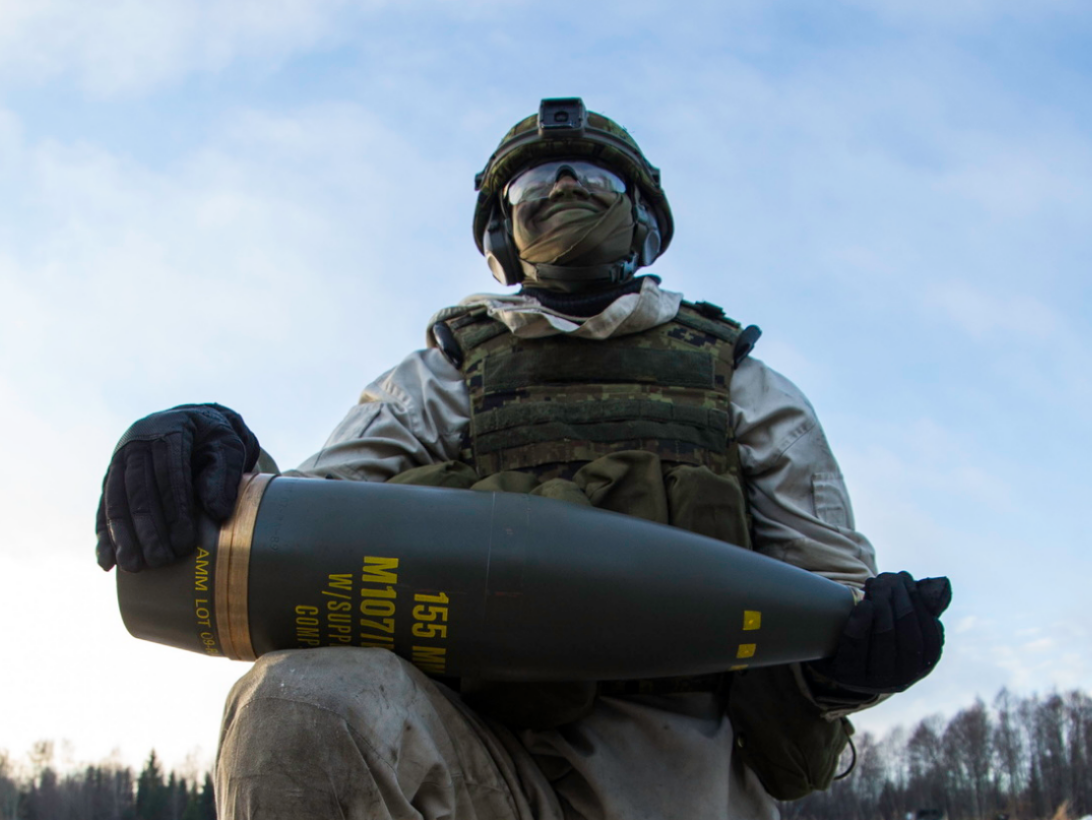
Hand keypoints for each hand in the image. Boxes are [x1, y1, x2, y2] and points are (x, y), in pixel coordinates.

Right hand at [95, 404, 259, 571]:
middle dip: (148, 529)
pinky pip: (104, 507)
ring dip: (122, 536)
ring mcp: (119, 458)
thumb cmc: (215, 439)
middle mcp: (137, 442)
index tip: (185, 543)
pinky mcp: (111, 475)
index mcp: (168, 430)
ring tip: (134, 566)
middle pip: (138, 490)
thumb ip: (225, 474)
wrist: (193, 422)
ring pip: (116, 500)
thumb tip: (216, 511)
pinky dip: (104, 535)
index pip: (169, 474)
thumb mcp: (229, 447)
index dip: (175, 510)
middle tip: (161, 561)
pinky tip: (106, 561)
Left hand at [807, 571, 951, 694]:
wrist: (840, 663)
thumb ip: (919, 612)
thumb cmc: (876, 637)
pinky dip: (861, 624)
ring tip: (874, 583)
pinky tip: (864, 604)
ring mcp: (875, 681)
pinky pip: (856, 649)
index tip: (905, 577)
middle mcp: (903, 679)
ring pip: (884, 640)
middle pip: (908, 637)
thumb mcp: (902, 629)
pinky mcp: (849, 676)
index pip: (929, 635)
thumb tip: (940, 584)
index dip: (918, 602)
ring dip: (881, 606)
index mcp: (923, 665)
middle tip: (886, 577)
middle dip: (899, 601)